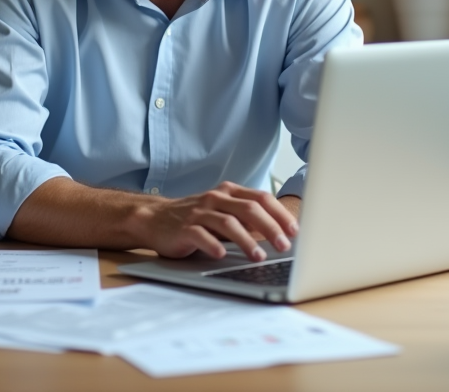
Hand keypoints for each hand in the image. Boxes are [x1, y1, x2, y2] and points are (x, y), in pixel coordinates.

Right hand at [137, 181, 298, 261]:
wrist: (154, 219)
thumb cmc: (195, 218)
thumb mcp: (223, 212)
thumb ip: (246, 217)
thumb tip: (279, 232)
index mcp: (228, 192)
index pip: (261, 198)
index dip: (280, 214)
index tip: (294, 230)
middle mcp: (215, 198)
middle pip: (249, 208)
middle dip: (270, 227)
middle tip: (284, 245)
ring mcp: (199, 212)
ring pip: (228, 222)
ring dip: (246, 240)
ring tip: (258, 257)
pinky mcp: (184, 228)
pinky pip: (201, 235)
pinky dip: (213, 245)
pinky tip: (222, 255)